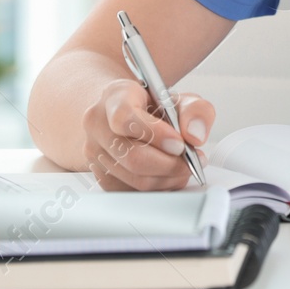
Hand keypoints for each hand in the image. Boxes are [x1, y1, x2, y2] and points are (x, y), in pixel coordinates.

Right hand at [81, 78, 212, 190]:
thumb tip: (194, 136)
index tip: (180, 143)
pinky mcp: (100, 176)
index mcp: (114, 96)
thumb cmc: (153, 107)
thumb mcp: (180, 99)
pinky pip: (131, 192)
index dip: (155, 135)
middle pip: (131, 156)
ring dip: (167, 178)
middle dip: (169, 164)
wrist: (128, 115)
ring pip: (134, 179)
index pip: (125, 118)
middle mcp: (97, 124)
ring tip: (183, 167)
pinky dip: (157, 188)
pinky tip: (169, 175)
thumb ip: (195, 111)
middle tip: (191, 160)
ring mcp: (94, 153)